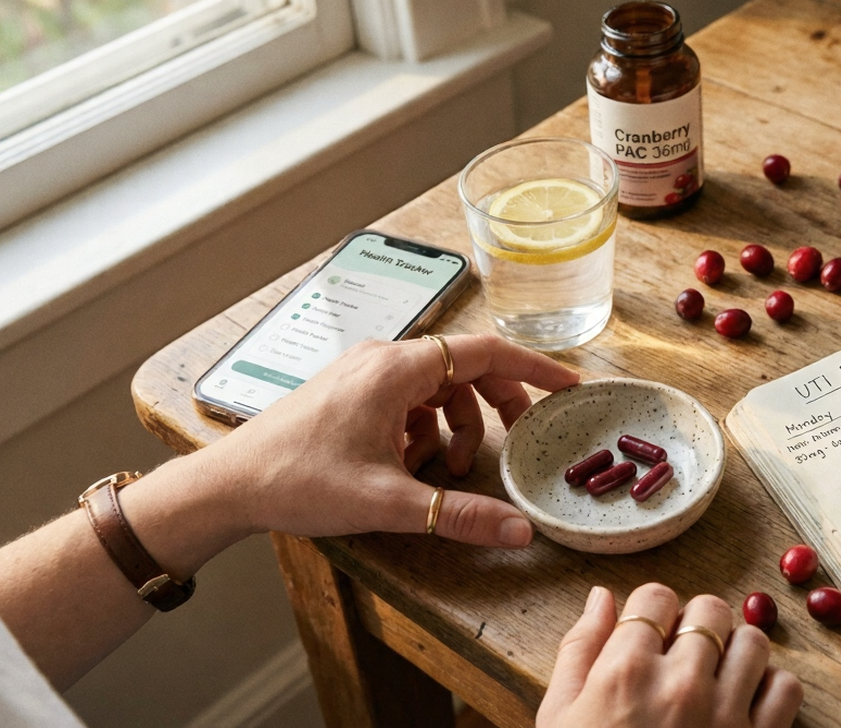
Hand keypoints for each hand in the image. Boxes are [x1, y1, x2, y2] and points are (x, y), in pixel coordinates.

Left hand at [175, 334, 578, 548]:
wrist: (228, 484)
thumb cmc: (298, 480)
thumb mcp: (389, 502)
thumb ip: (460, 514)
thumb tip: (519, 532)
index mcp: (397, 369)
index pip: (486, 352)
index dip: (534, 367)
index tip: (568, 385)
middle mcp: (383, 357)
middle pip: (466, 369)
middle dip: (498, 406)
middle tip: (521, 439)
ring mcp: (365, 372)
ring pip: (438, 387)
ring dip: (458, 424)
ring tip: (449, 469)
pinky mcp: (351, 391)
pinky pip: (410, 399)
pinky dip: (425, 428)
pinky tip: (411, 466)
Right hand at [538, 584, 803, 727]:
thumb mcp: (560, 717)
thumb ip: (580, 649)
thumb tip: (602, 596)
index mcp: (626, 672)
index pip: (657, 596)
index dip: (654, 610)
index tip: (652, 632)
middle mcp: (681, 684)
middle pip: (710, 610)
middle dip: (697, 624)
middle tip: (684, 654)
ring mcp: (725, 716)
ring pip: (753, 641)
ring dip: (736, 651)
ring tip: (716, 676)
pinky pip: (785, 688)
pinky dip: (771, 689)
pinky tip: (744, 704)